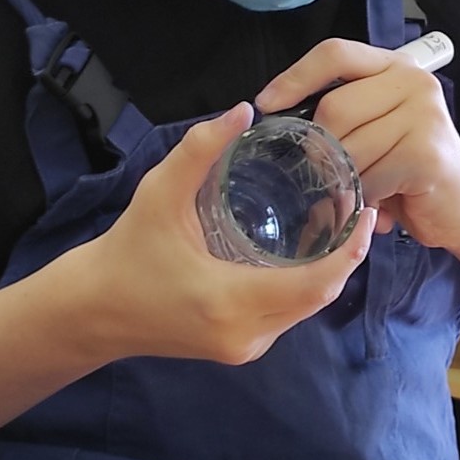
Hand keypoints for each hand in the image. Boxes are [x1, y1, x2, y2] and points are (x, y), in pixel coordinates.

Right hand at [71, 103, 375, 366]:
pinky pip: (288, 316)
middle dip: (345, 258)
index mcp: (230, 301)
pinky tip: (308, 253)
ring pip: (306, 310)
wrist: (92, 311)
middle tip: (357, 212)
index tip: (367, 214)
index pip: (315, 284)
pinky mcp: (241, 348)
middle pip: (319, 297)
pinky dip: (305, 286)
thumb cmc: (126, 252)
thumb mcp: (159, 194)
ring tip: (339, 226)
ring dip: (327, 273)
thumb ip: (201, 150)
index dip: (349, 253)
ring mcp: (245, 347)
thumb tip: (244, 110)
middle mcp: (246, 334)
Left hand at [256, 39, 459, 255]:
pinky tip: (379, 202)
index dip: (294, 77)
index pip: (335, 54)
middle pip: (334, 107)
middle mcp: (414, 83)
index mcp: (396, 68)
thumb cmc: (409, 170)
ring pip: (348, 147)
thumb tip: (275, 114)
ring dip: (344, 179)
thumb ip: (342, 111)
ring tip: (361, 189)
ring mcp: (424, 116)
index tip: (267, 103)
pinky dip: (364, 198)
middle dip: (322, 147)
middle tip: (330, 172)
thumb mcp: (376, 127)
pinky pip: (369, 177)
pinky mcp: (427, 153)